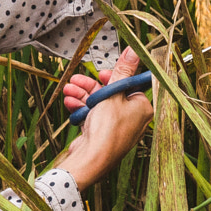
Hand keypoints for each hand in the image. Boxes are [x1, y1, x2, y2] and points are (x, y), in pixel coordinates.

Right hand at [57, 47, 152, 188]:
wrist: (91, 160)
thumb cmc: (107, 130)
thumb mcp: (113, 94)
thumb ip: (122, 71)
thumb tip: (134, 50)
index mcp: (142, 108)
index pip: (130, 85)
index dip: (114, 77)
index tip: (101, 73)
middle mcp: (132, 119)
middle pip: (111, 94)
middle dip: (91, 85)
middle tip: (77, 79)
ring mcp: (117, 128)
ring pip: (99, 105)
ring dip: (82, 95)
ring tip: (68, 90)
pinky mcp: (103, 135)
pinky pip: (94, 117)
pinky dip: (82, 109)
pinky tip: (70, 103)